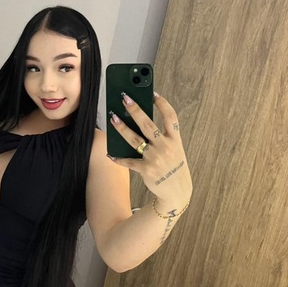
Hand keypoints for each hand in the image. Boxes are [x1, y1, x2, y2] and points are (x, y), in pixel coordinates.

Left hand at [108, 93, 191, 209]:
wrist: (177, 192)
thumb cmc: (173, 167)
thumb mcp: (175, 150)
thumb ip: (163, 138)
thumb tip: (141, 122)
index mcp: (175, 140)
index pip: (171, 117)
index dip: (163, 104)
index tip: (153, 94)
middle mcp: (166, 147)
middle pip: (148, 124)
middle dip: (135, 110)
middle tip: (124, 98)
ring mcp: (155, 158)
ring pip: (135, 139)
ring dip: (122, 128)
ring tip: (113, 118)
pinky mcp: (146, 170)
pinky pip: (129, 161)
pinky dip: (118, 158)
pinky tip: (110, 154)